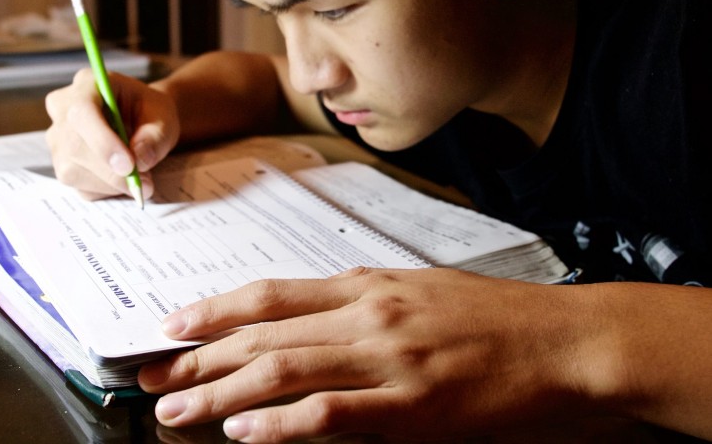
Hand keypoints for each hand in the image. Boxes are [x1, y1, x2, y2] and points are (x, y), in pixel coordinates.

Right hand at [45, 68, 179, 199]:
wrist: (143, 121)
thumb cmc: (151, 112)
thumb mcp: (162, 117)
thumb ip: (154, 137)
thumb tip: (139, 161)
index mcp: (87, 83)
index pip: (81, 112)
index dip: (102, 142)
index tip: (129, 165)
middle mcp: (63, 108)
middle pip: (74, 146)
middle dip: (110, 171)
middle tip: (144, 183)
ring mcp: (58, 138)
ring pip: (73, 171)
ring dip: (111, 184)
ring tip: (141, 179)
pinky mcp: (62, 164)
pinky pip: (80, 186)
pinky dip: (107, 190)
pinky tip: (124, 179)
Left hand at [138, 267, 601, 442]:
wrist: (561, 339)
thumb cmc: (489, 316)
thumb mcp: (415, 291)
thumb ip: (356, 305)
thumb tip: (300, 327)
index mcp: (366, 284)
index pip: (269, 295)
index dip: (213, 309)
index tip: (171, 326)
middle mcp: (367, 314)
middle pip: (262, 335)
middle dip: (198, 358)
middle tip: (151, 377)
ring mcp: (388, 358)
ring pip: (283, 370)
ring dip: (220, 392)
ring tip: (176, 410)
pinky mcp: (412, 404)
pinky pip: (332, 412)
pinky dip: (282, 423)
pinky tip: (243, 433)